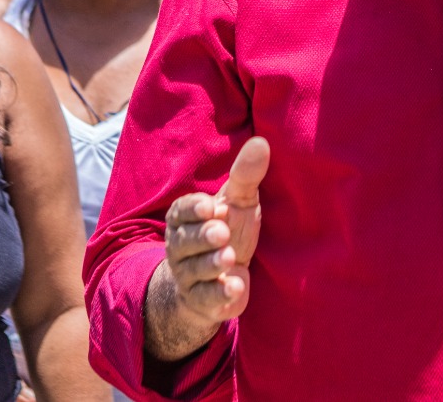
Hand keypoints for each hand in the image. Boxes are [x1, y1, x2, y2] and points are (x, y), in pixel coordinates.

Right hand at [162, 137, 269, 323]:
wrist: (223, 277)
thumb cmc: (231, 228)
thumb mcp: (240, 202)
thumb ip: (247, 175)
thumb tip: (262, 142)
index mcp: (185, 217)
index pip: (182, 211)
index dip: (194, 210)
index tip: (212, 207)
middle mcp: (181, 246)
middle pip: (185, 241)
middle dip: (202, 237)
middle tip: (222, 232)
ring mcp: (189, 275)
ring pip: (194, 270)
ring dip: (212, 264)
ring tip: (229, 257)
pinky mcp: (203, 300)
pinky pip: (205, 298)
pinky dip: (219, 294)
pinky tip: (235, 287)